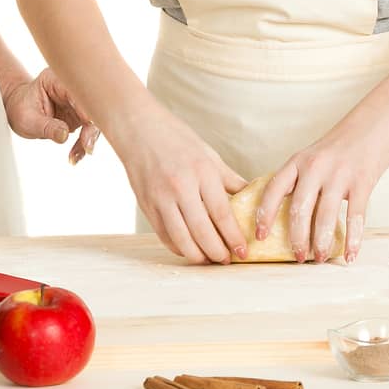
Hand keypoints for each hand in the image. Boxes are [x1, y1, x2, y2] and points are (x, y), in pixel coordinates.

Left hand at [2, 68, 100, 163]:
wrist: (18, 110)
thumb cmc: (20, 109)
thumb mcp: (28, 120)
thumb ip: (47, 127)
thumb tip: (64, 135)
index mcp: (56, 81)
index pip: (77, 92)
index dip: (85, 108)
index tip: (88, 124)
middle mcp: (70, 90)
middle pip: (90, 107)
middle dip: (90, 128)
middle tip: (86, 147)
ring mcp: (76, 103)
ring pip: (92, 120)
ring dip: (87, 140)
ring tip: (74, 157)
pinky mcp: (78, 116)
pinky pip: (87, 130)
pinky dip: (83, 144)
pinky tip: (75, 156)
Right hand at [117, 105, 248, 264]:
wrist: (138, 128)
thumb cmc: (176, 138)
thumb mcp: (208, 154)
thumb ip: (229, 179)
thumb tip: (251, 196)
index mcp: (202, 172)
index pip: (222, 213)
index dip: (234, 237)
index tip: (243, 251)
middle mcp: (181, 186)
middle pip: (203, 231)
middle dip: (217, 252)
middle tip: (227, 260)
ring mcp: (160, 198)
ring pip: (181, 239)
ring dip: (198, 255)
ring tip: (209, 260)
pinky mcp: (146, 205)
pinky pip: (164, 235)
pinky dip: (178, 247)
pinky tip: (189, 249)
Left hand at [256, 123, 388, 264]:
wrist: (376, 122)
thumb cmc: (342, 145)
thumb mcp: (313, 156)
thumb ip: (300, 179)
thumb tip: (285, 214)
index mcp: (299, 160)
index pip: (274, 189)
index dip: (264, 214)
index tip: (260, 235)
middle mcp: (315, 166)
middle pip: (299, 208)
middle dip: (296, 238)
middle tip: (297, 257)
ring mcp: (339, 174)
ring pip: (325, 216)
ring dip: (321, 242)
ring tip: (319, 258)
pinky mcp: (363, 181)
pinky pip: (355, 217)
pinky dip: (352, 240)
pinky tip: (349, 255)